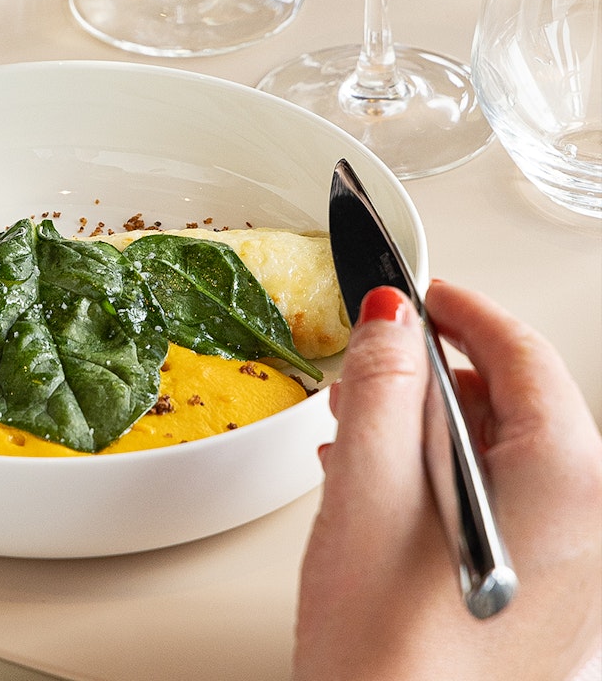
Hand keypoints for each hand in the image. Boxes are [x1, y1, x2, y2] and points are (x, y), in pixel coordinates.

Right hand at [293, 281, 600, 679]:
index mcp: (569, 483)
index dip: (460, 309)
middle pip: (516, 407)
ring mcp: (571, 570)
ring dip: (428, 432)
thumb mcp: (368, 489)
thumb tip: (391, 319)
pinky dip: (440, 483)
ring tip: (357, 429)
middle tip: (369, 364)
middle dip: (434, 376)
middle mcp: (590, 525)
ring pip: (502, 461)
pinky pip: (499, 511)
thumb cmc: (389, 650)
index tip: (416, 290)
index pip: (522, 355)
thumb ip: (384, 386)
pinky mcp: (540, 601)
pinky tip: (380, 489)